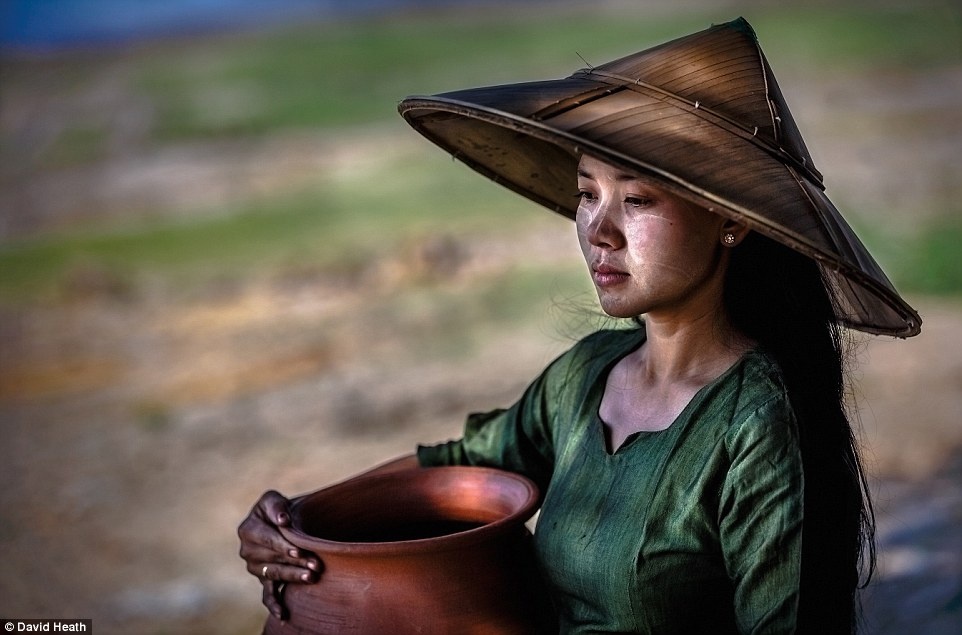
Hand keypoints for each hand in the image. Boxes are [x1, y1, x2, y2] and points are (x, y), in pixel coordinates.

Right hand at [237, 490, 320, 619]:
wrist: (279, 521)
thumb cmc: (277, 508)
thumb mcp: (272, 499)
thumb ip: (276, 506)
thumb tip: (283, 520)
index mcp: (248, 529)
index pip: (268, 540)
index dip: (284, 545)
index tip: (299, 550)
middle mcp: (247, 551)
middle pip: (274, 559)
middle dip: (295, 562)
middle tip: (316, 565)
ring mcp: (255, 567)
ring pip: (275, 574)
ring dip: (293, 577)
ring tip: (311, 577)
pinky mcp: (263, 579)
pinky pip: (267, 594)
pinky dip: (274, 604)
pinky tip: (283, 615)